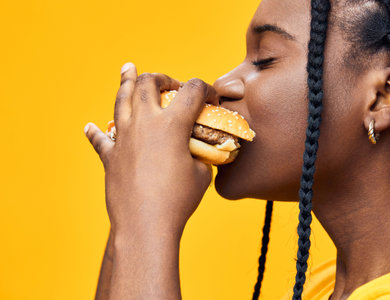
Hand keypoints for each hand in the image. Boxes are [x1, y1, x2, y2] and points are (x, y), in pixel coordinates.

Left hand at [85, 63, 217, 237]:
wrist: (145, 224)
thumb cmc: (179, 200)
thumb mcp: (201, 173)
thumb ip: (199, 154)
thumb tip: (197, 152)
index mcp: (172, 124)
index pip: (192, 90)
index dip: (206, 89)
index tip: (211, 99)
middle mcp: (145, 123)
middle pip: (148, 83)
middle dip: (162, 77)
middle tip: (169, 84)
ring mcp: (124, 137)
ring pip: (122, 99)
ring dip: (126, 81)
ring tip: (128, 69)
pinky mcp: (110, 155)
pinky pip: (101, 139)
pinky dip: (96, 131)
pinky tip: (90, 126)